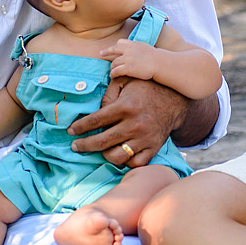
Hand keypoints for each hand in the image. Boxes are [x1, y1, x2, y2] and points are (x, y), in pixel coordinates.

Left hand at [68, 77, 187, 167]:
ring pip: (118, 157)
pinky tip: (119, 155)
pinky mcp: (153, 148)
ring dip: (104, 155)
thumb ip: (108, 94)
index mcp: (126, 106)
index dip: (80, 127)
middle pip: (102, 142)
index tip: (71, 131)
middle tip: (76, 146)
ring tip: (100, 150)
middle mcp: (135, 125)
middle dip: (84, 145)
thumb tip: (96, 113)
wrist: (174, 98)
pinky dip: (125, 162)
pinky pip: (135, 164)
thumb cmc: (145, 87)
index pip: (96, 120)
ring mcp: (145, 139)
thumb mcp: (125, 81)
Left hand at [100, 39, 157, 80]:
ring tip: (111, 71)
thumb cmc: (155, 57)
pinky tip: (112, 76)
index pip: (120, 43)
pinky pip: (116, 71)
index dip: (114, 46)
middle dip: (106, 52)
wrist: (160, 63)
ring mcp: (128, 59)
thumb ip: (136, 48)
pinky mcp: (128, 68)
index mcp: (133, 44)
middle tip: (101, 54)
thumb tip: (134, 50)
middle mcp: (128, 50)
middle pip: (113, 51)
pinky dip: (113, 73)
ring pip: (114, 63)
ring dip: (111, 67)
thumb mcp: (144, 47)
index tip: (110, 49)